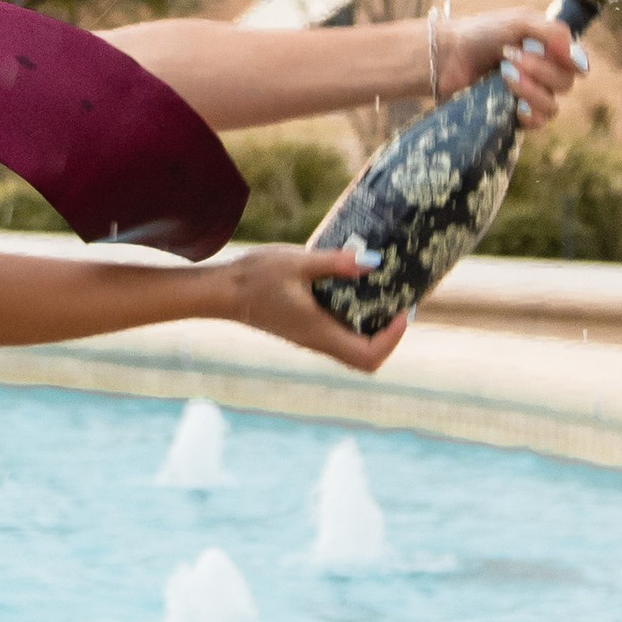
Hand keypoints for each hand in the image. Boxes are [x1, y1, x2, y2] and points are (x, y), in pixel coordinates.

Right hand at [220, 242, 409, 371]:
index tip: (401, 310)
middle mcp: (317, 342)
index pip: (368, 357)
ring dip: (373, 329)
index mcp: (319, 332)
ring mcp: (310, 338)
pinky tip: (354, 290)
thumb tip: (374, 261)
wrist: (220, 291)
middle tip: (397, 304)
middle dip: (388, 337)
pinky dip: (355, 320)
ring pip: (353, 349)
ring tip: (382, 294)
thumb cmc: (254, 277)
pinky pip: (340, 335)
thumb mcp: (297, 262)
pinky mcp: (303, 329)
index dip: (392, 339)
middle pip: (365, 359)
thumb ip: (336, 263)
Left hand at [447, 6, 583, 130]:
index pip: (578, 63)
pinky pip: (537, 123)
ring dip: (530, 90)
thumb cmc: (482, 33)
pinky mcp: (514, 115)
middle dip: (540, 70)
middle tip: (510, 56)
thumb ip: (552, 32)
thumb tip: (578, 57)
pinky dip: (529, 113)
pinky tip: (515, 103)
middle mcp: (544, 75)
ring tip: (503, 73)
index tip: (557, 54)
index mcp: (550, 50)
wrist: (447, 54)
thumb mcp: (519, 22)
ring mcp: (530, 97)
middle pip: (566, 84)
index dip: (574, 61)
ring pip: (552, 106)